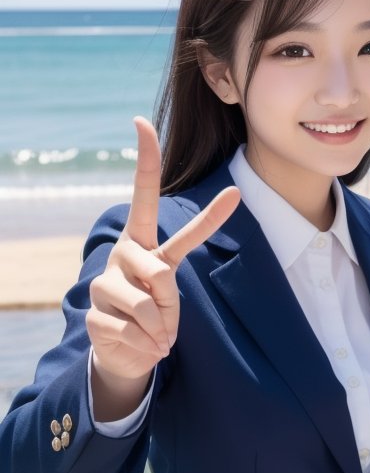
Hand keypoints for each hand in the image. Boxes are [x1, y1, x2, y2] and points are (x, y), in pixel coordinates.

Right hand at [86, 118, 239, 418]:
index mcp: (142, 241)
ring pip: (146, 305)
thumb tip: (149, 297)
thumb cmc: (156, 312)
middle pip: (158, 271)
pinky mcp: (94, 315)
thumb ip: (167, 289)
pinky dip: (145, 344)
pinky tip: (138, 344)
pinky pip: (131, 330)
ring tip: (155, 334)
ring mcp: (105, 284)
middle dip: (171, 300)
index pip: (143, 196)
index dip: (145, 161)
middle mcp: (121, 255)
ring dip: (161, 327)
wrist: (128, 349)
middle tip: (166, 317)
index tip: (141, 122)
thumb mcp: (171, 292)